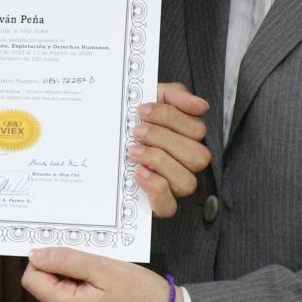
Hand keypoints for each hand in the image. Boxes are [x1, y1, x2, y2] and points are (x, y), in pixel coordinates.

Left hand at [23, 247, 183, 301]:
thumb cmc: (142, 294)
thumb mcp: (103, 268)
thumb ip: (65, 260)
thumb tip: (35, 255)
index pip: (32, 279)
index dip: (44, 260)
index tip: (66, 249)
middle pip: (46, 287)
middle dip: (63, 269)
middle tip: (92, 260)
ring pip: (61, 295)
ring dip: (75, 279)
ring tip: (102, 275)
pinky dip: (84, 291)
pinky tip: (106, 286)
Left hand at [129, 83, 210, 217]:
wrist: (101, 141)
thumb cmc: (132, 121)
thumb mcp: (152, 97)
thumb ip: (176, 96)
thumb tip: (201, 106)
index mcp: (189, 137)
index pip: (197, 129)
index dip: (170, 118)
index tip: (142, 111)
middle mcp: (188, 162)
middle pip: (196, 156)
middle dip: (163, 140)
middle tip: (137, 132)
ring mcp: (176, 185)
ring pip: (187, 181)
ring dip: (159, 162)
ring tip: (133, 152)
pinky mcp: (160, 204)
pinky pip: (169, 205)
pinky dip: (155, 188)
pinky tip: (139, 172)